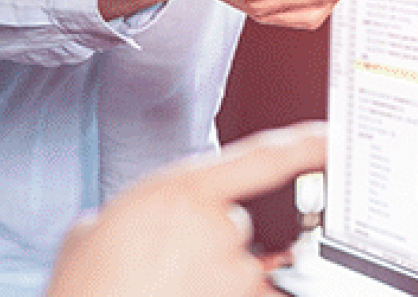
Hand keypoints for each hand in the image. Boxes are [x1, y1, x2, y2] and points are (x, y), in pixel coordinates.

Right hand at [46, 121, 326, 296]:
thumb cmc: (86, 289)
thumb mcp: (93, 229)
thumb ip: (140, 209)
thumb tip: (151, 220)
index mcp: (179, 192)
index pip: (261, 158)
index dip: (304, 143)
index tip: (331, 136)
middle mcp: (215, 228)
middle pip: (237, 223)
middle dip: (207, 241)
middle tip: (162, 263)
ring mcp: (233, 273)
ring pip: (239, 266)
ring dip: (209, 276)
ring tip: (163, 287)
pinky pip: (243, 291)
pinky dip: (214, 292)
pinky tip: (175, 292)